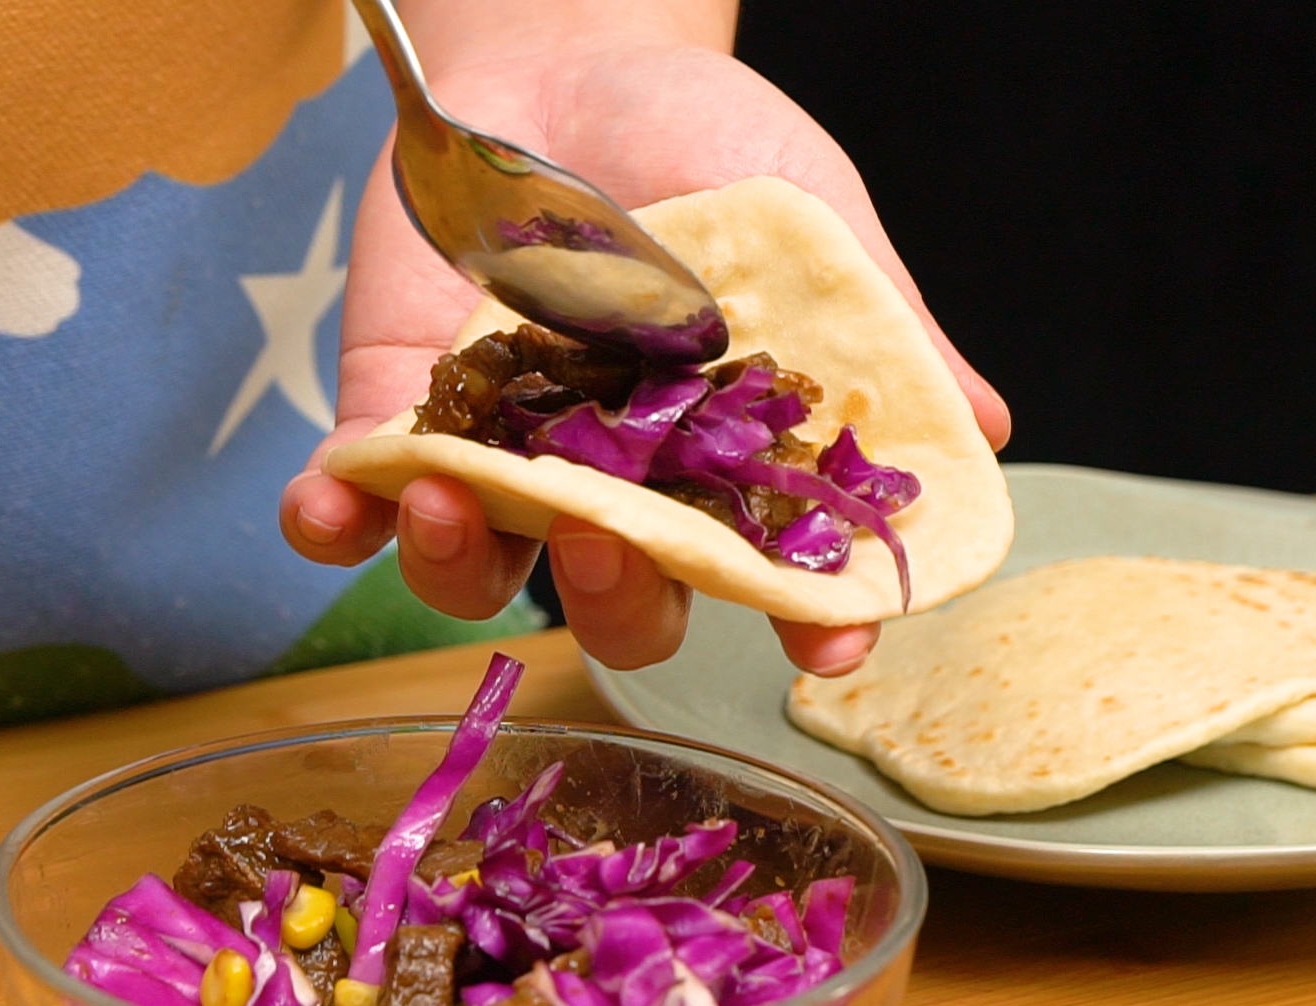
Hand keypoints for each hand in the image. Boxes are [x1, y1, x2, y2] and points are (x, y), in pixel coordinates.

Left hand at [280, 1, 1008, 675]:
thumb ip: (886, 328)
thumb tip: (988, 432)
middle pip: (622, 601)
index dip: (803, 614)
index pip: (772, 568)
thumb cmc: (706, 134)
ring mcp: (509, 455)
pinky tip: (327, 504)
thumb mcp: (816, 221)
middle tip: (611, 551)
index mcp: (728, 459)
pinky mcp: (403, 408)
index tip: (827, 636)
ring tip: (451, 507)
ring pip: (486, 572)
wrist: (564, 47)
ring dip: (463, 570)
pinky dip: (335, 517)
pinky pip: (359, 498)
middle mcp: (621, 482)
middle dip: (616, 601)